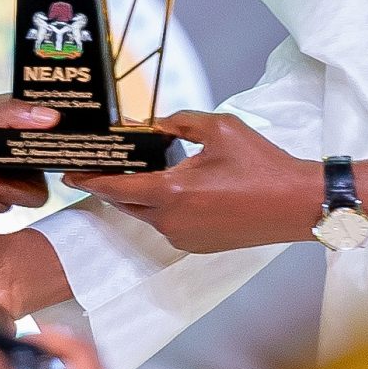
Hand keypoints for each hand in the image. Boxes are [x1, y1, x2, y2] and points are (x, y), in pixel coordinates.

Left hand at [0, 94, 58, 213]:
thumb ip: (8, 113)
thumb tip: (51, 115)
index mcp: (11, 122)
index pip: (49, 131)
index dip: (56, 141)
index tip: (50, 148)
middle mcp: (13, 151)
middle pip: (46, 170)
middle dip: (19, 174)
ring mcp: (3, 177)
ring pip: (30, 194)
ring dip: (1, 190)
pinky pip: (4, 208)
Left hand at [65, 111, 320, 254]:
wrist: (296, 203)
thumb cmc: (261, 164)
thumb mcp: (219, 128)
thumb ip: (180, 121)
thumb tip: (154, 123)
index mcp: (172, 191)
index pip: (117, 188)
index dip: (90, 180)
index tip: (71, 173)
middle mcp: (172, 221)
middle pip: (126, 205)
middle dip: (112, 187)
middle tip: (102, 167)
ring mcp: (185, 238)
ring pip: (147, 216)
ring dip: (139, 197)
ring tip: (140, 172)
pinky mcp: (198, 246)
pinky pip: (168, 226)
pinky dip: (162, 208)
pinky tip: (172, 189)